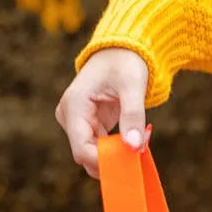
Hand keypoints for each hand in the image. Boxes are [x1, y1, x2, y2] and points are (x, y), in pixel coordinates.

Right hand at [55, 47, 150, 179]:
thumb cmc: (125, 62)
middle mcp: (70, 116)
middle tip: (142, 151)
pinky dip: (118, 148)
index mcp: (74, 106)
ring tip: (142, 141)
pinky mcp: (88, 125)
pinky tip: (136, 140)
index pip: (82, 149)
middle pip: (87, 154)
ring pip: (94, 154)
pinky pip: (100, 146)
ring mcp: (77, 122)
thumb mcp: (132, 86)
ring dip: (118, 154)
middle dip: (114, 159)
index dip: (105, 161)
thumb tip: (134, 147)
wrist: (122, 50)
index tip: (132, 160)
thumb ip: (133, 116)